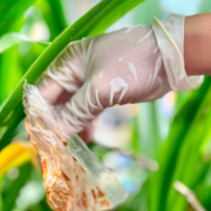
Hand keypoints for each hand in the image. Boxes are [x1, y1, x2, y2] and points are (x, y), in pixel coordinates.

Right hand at [37, 14, 202, 138]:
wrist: (170, 58)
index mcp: (68, 62)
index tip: (41, 140)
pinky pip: (88, 111)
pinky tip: (84, 142)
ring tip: (68, 151)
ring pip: (72, 109)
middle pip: (56, 102)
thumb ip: (76, 112)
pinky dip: (85, 125)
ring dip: (69, 128)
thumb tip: (56, 134)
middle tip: (54, 151)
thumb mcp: (100, 90)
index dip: (39, 116)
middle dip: (54, 125)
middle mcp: (76, 71)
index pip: (43, 92)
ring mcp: (91, 82)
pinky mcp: (106, 92)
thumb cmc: (133, 65)